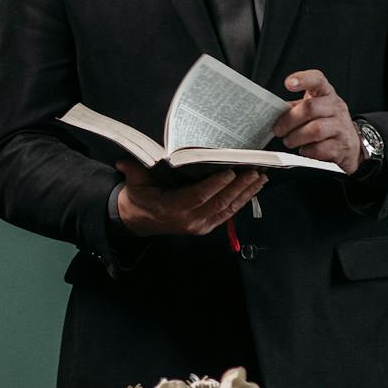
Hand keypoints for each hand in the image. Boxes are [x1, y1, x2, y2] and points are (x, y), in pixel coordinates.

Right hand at [115, 160, 265, 236]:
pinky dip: (241, 201)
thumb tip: (125, 160)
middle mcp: (189, 220)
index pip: (199, 196)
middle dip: (240, 186)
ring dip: (246, 193)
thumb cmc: (138, 197)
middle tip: (255, 170)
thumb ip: (133, 170)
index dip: (216, 185)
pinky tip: (252, 190)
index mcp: (172, 208)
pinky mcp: (206, 227)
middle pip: (219, 202)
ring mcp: (200, 226)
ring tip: (261, 178)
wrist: (137, 221)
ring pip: (228, 209)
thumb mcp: (134, 182)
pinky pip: (227, 214)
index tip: (230, 171)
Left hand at [273, 69, 359, 172]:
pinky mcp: (341, 146)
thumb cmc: (325, 122)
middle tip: (278, 130)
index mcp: (326, 93)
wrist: (350, 143)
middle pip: (310, 108)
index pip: (317, 80)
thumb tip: (271, 113)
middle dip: (288, 121)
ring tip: (289, 141)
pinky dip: (306, 151)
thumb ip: (295, 108)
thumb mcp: (313, 109)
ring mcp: (341, 126)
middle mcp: (336, 107)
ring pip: (314, 130)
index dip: (303, 79)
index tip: (288, 83)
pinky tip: (304, 149)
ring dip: (295, 137)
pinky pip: (319, 149)